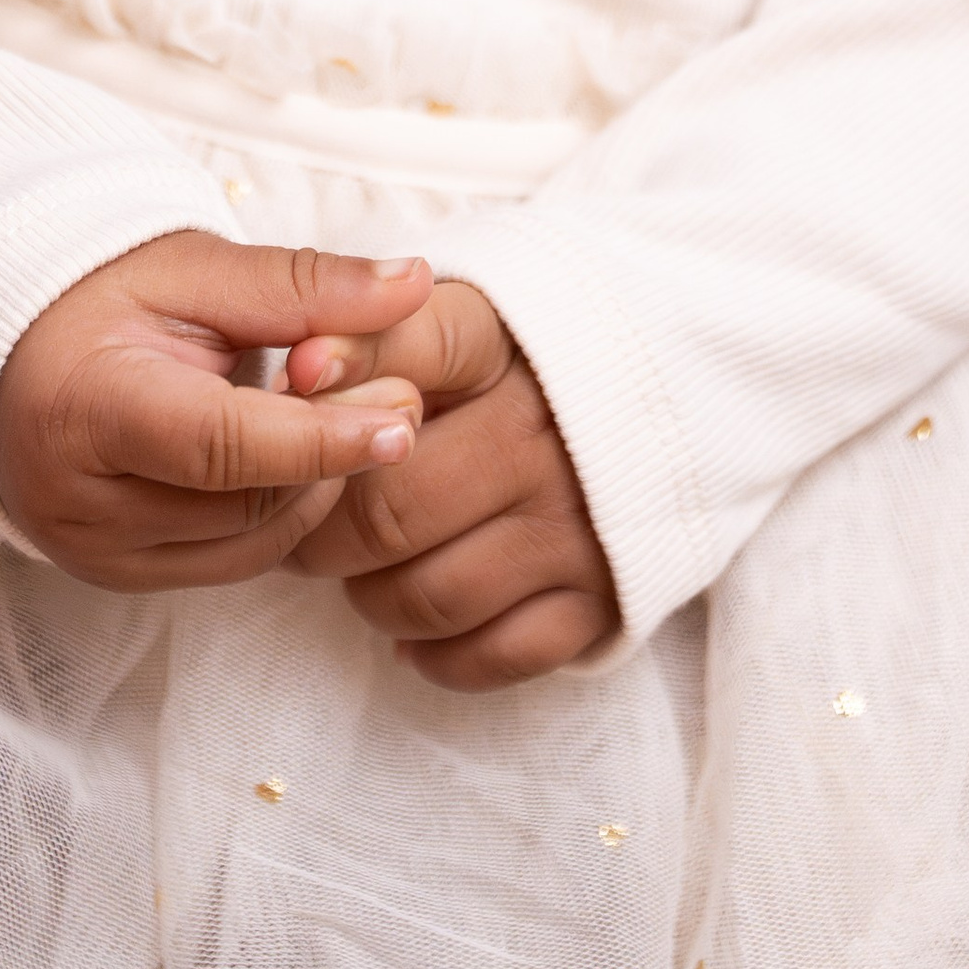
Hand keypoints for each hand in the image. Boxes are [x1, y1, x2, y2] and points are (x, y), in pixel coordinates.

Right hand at [0, 234, 433, 592]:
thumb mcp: (191, 268)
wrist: (12, 349)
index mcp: (80, 412)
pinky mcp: (118, 579)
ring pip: (250, 545)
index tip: (402, 417)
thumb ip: (300, 284)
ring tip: (342, 413)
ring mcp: (95, 556)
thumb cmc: (97, 295)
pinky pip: (231, 562)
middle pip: (244, 502)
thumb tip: (411, 284)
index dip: (319, 436)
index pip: (219, 446)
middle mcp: (79, 507)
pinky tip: (292, 453)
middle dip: (331, 454)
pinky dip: (279, 511)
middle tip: (400, 398)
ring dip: (314, 485)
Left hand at [283, 279, 615, 689]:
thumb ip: (381, 328)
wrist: (673, 397)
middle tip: (300, 524)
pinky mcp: (603, 597)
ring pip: (427, 594)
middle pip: (390, 509)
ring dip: (369, 596)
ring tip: (361, 567)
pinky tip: (414, 625)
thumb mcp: (469, 312)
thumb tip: (296, 368)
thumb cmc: (528, 356)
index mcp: (507, 343)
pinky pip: (493, 656)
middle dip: (322, 531)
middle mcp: (544, 433)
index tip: (294, 380)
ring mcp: (576, 521)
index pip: (413, 347)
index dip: (343, 367)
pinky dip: (436, 652)